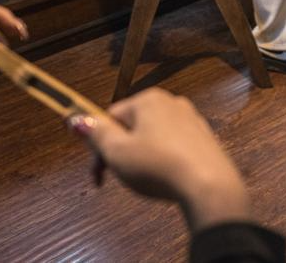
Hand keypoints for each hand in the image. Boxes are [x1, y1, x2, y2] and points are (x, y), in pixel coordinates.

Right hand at [68, 88, 249, 234]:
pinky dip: (164, 162)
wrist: (209, 185)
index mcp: (149, 100)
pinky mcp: (204, 139)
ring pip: (153, 138)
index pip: (110, 117)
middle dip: (120, 153)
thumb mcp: (117, 152)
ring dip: (141, 159)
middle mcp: (172, 103)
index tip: (98, 173)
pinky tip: (166, 179)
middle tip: (118, 179)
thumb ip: (96, 134)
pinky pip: (173, 147)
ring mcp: (191, 120)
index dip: (99, 146)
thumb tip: (76, 117)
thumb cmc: (160, 167)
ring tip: (145, 181)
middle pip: (132, 126)